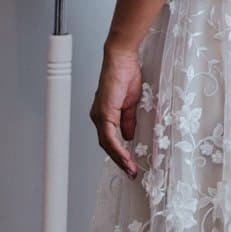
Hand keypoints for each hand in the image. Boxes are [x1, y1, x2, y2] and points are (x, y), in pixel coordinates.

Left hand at [90, 45, 143, 178]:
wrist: (122, 59)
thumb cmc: (126, 74)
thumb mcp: (131, 103)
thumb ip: (129, 121)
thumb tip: (129, 137)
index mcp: (105, 115)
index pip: (110, 140)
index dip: (119, 154)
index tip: (130, 165)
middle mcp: (99, 117)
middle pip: (107, 146)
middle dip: (120, 161)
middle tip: (131, 172)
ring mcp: (99, 115)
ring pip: (107, 144)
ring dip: (119, 159)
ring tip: (131, 169)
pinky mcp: (104, 112)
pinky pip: (109, 137)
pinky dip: (117, 149)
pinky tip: (126, 156)